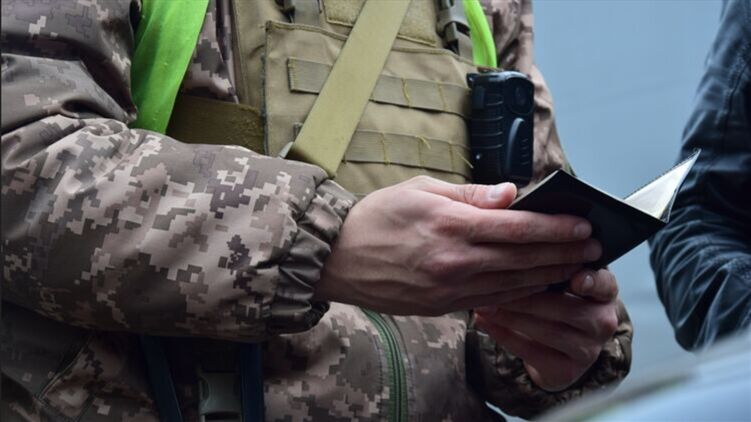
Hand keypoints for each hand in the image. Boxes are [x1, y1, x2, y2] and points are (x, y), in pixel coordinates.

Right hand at [315, 175, 601, 315]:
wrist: (339, 258)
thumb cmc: (378, 216)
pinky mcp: (444, 305)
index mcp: (451, 224)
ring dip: (550, 275)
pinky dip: (521, 292)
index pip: (518, 227)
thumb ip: (471, 194)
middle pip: (525, 259)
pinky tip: (539, 284)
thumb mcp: (421, 189)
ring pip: (515, 284)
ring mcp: (451, 287)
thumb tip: (511, 194)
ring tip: (576, 266)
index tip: (583, 224)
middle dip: (565, 253)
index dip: (556, 227)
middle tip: (594, 248)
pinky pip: (494, 299)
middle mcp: (456, 260)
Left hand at [475, 269, 619, 391]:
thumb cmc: (557, 300)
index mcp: (605, 291)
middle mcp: (603, 321)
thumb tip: (514, 249)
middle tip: (493, 283)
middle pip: (565, 308)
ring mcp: (588, 349)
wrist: (558, 349)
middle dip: (525, 296)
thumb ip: (549, 265)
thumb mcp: (561, 279)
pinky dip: (504, 335)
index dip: (592, 282)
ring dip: (510, 316)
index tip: (576, 279)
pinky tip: (484, 322)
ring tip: (484, 304)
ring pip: (547, 331)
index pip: (605, 284)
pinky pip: (532, 352)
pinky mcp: (567, 370)